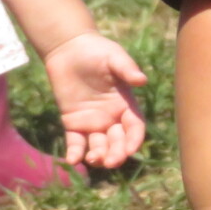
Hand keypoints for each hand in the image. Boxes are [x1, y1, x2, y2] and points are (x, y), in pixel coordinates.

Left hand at [42, 31, 148, 168]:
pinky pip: (75, 142)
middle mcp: (111, 117)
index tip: (131, 150)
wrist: (69, 48)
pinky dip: (75, 153)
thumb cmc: (97, 50)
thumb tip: (142, 81)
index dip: (134, 140)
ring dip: (98, 156)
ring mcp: (92, 122)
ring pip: (98, 146)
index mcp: (125, 104)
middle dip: (116, 154)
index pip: (134, 127)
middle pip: (118, 142)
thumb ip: (127, 69)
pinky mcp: (72, 123)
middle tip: (111, 161)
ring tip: (93, 158)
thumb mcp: (114, 57)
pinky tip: (72, 159)